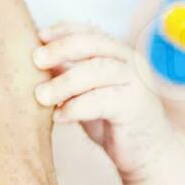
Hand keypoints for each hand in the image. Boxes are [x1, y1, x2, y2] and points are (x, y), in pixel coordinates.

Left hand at [34, 24, 175, 181]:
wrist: (148, 154)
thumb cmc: (114, 123)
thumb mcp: (87, 94)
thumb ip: (69, 76)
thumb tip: (38, 61)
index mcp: (119, 55)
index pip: (91, 32)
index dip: (64, 30)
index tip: (38, 36)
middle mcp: (131, 63)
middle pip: (94, 44)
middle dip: (61, 49)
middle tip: (36, 61)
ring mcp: (136, 83)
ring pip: (97, 70)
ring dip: (65, 82)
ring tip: (41, 96)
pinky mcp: (136, 106)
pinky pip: (102, 100)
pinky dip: (76, 107)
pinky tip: (59, 117)